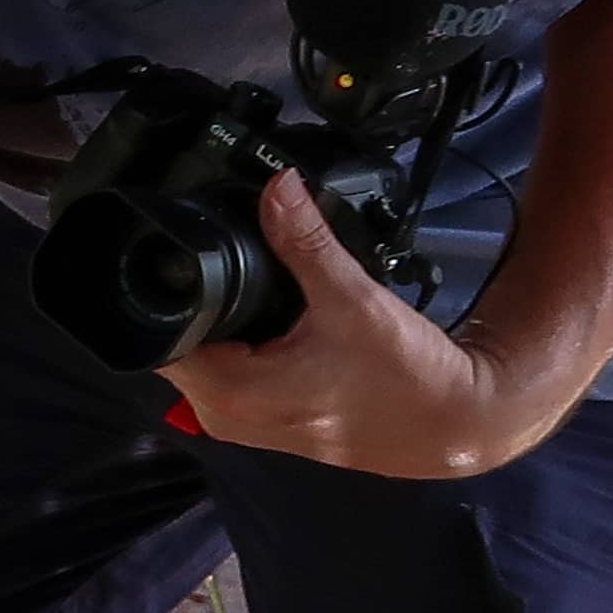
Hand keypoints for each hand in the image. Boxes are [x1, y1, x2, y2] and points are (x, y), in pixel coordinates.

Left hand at [159, 167, 566, 476]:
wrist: (453, 422)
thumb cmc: (406, 375)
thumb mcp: (351, 298)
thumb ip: (306, 240)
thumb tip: (278, 186)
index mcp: (231, 393)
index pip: (159, 336)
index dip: (169, 294)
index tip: (190, 260)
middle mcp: (225, 417)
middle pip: (179, 343)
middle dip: (200, 304)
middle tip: (239, 270)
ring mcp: (243, 425)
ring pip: (204, 359)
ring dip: (223, 326)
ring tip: (262, 296)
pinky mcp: (265, 424)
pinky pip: (230, 376)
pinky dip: (243, 347)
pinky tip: (275, 326)